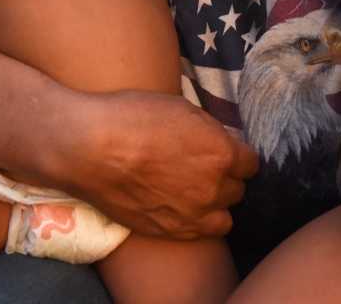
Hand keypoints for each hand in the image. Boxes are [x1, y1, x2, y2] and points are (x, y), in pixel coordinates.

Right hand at [62, 91, 257, 239]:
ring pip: (223, 217)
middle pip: (238, 190)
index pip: (251, 163)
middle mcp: (213, 188)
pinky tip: (180, 206)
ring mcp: (191, 214)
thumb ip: (209, 132)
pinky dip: (196, 221)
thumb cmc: (132, 118)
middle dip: (226, 178)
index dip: (238, 156)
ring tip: (196, 191)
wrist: (89, 148)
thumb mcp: (181, 109)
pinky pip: (200, 232)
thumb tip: (221, 141)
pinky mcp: (168, 231)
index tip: (227, 152)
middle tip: (204, 168)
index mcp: (221, 154)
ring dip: (215, 205)